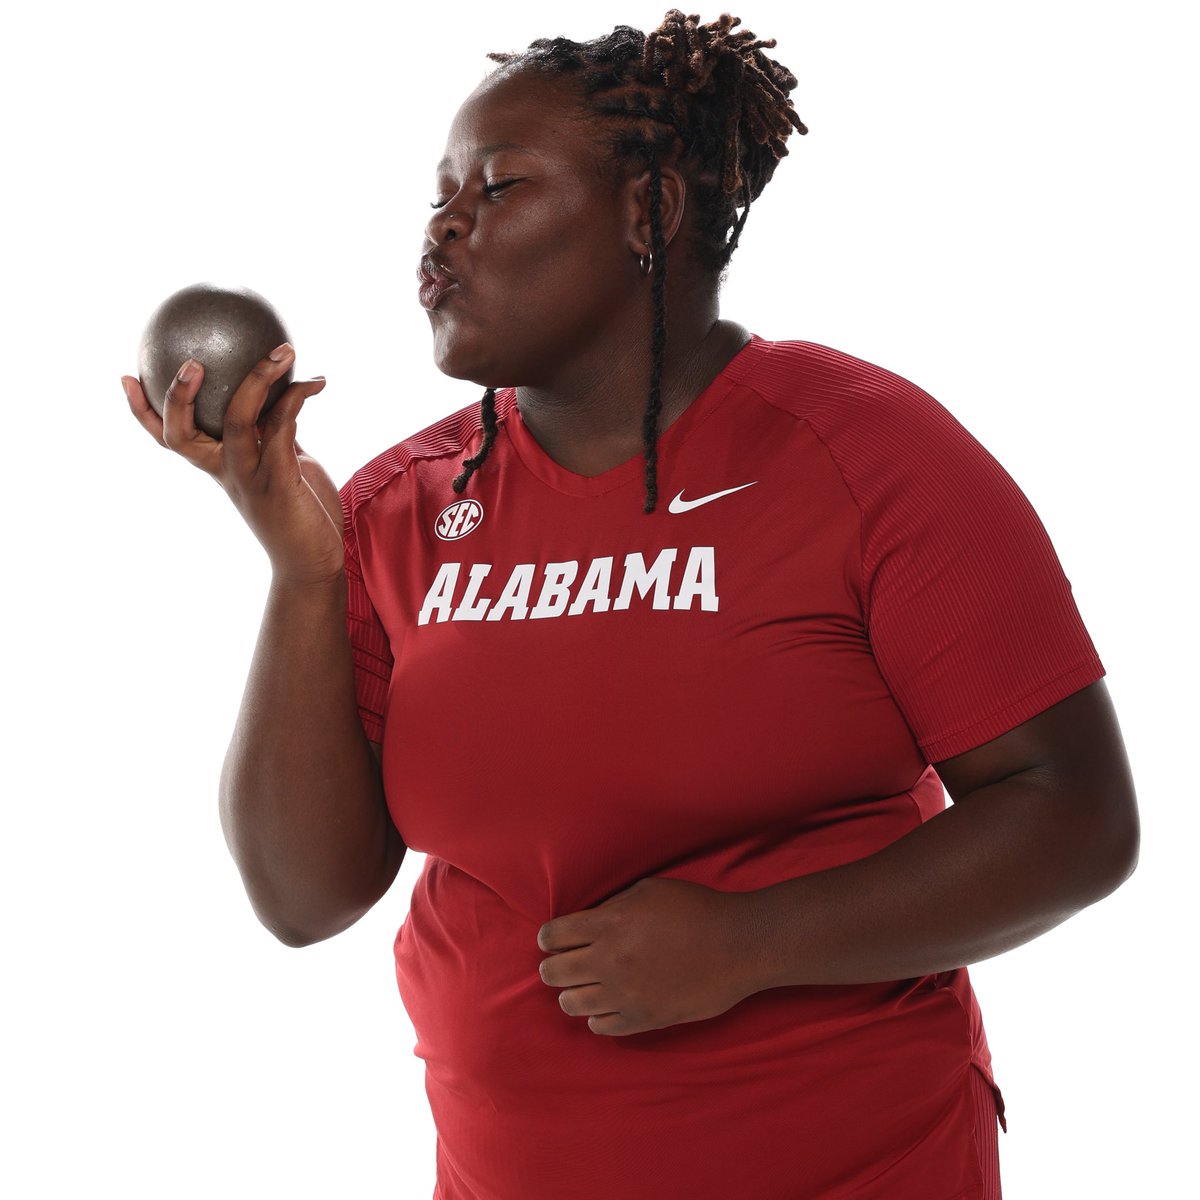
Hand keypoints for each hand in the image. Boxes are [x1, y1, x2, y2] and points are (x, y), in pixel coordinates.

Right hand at [121, 347, 343, 584]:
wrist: (312, 563)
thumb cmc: (299, 514)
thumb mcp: (280, 466)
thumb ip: (272, 436)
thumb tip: (281, 398)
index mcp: (218, 466)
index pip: (170, 438)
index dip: (142, 411)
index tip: (126, 377)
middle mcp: (226, 471)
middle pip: (181, 433)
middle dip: (177, 395)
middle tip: (191, 362)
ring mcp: (249, 477)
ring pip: (236, 419)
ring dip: (257, 380)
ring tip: (280, 352)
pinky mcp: (279, 482)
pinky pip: (281, 429)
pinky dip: (296, 400)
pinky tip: (315, 382)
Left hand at [536, 877, 762, 1036]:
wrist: (739, 944)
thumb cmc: (696, 909)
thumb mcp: (648, 890)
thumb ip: (611, 906)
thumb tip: (585, 923)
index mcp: (609, 924)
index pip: (553, 936)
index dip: (550, 938)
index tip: (556, 940)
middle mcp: (610, 960)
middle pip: (554, 972)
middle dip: (555, 966)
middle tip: (566, 963)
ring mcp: (626, 993)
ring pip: (571, 1004)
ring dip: (573, 993)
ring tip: (586, 986)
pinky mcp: (645, 1019)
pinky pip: (601, 1027)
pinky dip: (598, 1016)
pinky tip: (608, 1004)